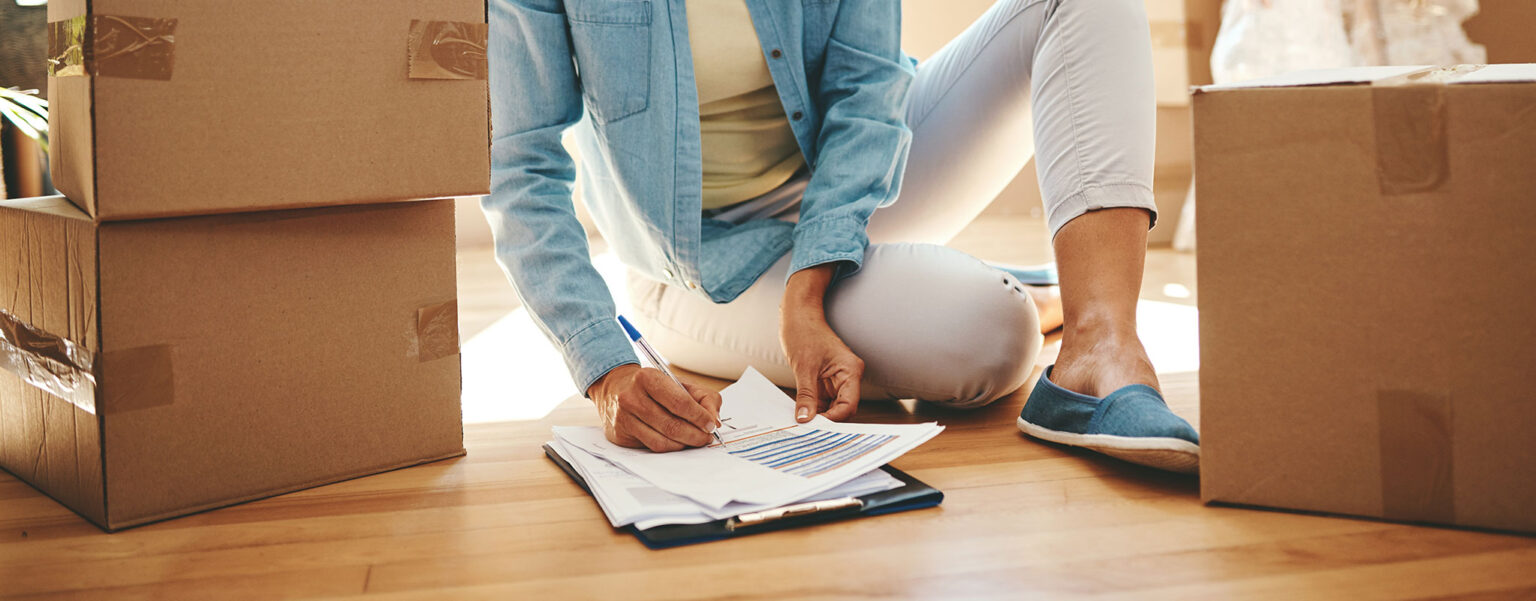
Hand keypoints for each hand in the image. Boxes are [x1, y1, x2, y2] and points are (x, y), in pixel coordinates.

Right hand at [587, 364, 722, 451]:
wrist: (616, 389)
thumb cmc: (653, 387)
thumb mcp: (680, 383)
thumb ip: (704, 398)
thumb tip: (714, 421)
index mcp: (648, 378)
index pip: (680, 402)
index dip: (699, 417)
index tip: (711, 425)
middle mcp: (631, 397)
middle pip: (671, 425)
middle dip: (695, 435)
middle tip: (706, 438)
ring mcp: (623, 418)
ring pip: (662, 441)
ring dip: (684, 444)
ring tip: (694, 441)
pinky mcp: (620, 435)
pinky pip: (652, 447)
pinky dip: (670, 448)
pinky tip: (677, 442)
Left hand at [781, 265, 864, 422]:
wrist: (798, 315)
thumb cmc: (804, 332)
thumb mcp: (803, 367)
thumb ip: (807, 395)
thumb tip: (805, 419)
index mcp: (850, 371)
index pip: (849, 405)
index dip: (834, 419)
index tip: (815, 427)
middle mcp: (848, 377)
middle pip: (843, 409)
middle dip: (827, 419)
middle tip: (807, 429)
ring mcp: (837, 379)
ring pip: (832, 407)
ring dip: (819, 415)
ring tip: (802, 422)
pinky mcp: (826, 380)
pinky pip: (823, 400)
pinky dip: (813, 408)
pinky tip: (801, 413)